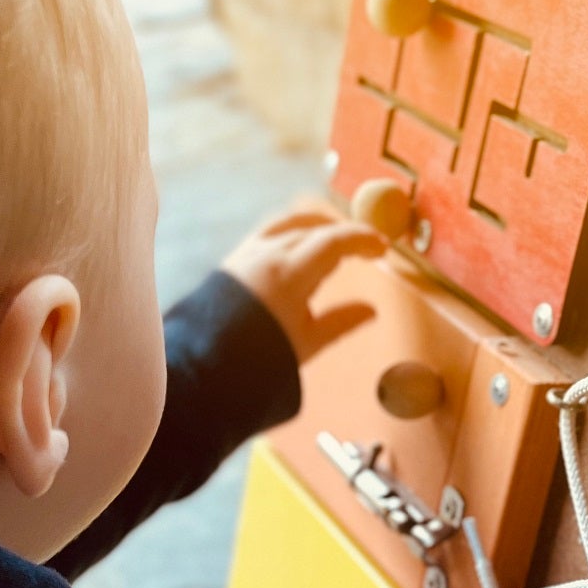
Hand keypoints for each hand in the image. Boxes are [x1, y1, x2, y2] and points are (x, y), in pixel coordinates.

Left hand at [220, 203, 388, 363]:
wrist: (205, 363)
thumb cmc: (258, 357)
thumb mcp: (307, 342)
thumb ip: (342, 321)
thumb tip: (371, 310)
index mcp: (289, 274)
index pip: (333, 241)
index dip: (362, 240)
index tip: (382, 247)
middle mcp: (267, 254)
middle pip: (314, 230)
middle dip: (344, 235)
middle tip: (366, 247)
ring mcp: (248, 252)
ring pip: (290, 225)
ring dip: (318, 227)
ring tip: (336, 239)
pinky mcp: (235, 258)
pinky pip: (270, 232)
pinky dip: (294, 232)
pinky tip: (301, 245)